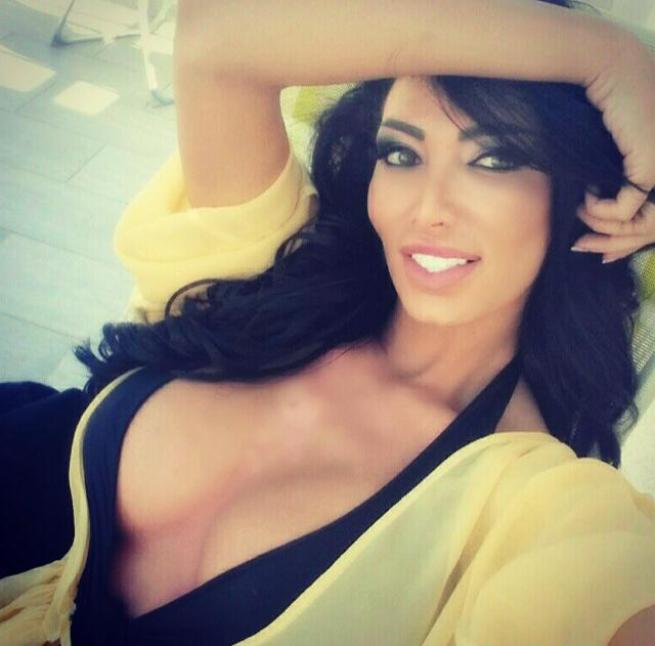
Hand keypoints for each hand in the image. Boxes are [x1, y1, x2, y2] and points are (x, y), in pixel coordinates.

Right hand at [573, 36, 654, 261]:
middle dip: (615, 242)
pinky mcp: (648, 167)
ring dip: (604, 226)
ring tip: (582, 212)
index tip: (601, 252)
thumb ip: (619, 173)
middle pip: (650, 226)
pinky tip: (587, 198)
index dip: (627, 239)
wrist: (608, 68)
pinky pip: (624, 209)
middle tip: (582, 245)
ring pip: (639, 222)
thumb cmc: (604, 100)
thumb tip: (609, 204)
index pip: (652, 216)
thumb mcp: (616, 146)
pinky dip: (601, 211)